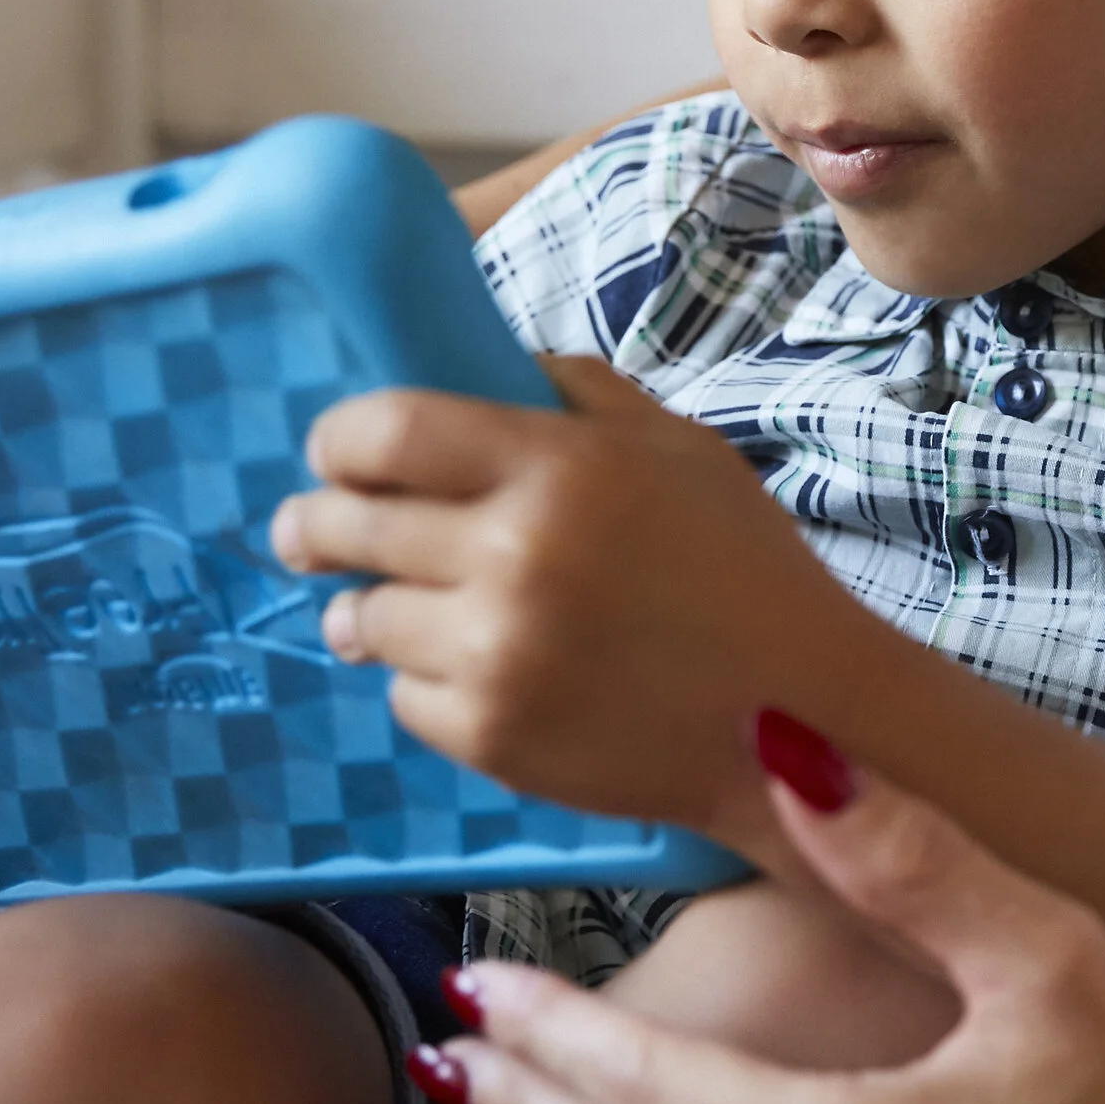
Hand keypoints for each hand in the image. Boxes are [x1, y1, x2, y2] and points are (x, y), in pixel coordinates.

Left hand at [270, 366, 847, 839]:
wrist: (797, 718)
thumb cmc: (743, 569)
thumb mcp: (677, 447)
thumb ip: (577, 393)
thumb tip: (482, 365)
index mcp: (557, 467)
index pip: (385, 430)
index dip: (340, 439)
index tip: (333, 452)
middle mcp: (512, 556)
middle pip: (349, 524)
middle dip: (316, 524)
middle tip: (306, 530)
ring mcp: (495, 654)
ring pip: (364, 619)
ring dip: (364, 609)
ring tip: (373, 610)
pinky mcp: (492, 738)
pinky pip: (405, 697)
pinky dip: (423, 681)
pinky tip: (468, 668)